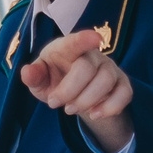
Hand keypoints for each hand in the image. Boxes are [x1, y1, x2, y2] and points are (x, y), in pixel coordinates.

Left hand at [21, 30, 136, 152]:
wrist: (74, 95)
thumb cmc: (54, 80)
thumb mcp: (39, 80)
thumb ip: (33, 76)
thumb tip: (27, 72)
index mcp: (68, 48)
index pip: (76, 41)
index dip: (84, 39)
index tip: (95, 39)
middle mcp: (92, 54)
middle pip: (88, 68)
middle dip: (71, 90)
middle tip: (55, 104)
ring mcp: (109, 67)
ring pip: (106, 81)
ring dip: (87, 100)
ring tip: (71, 110)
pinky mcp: (122, 83)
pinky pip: (124, 94)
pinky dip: (111, 107)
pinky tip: (95, 114)